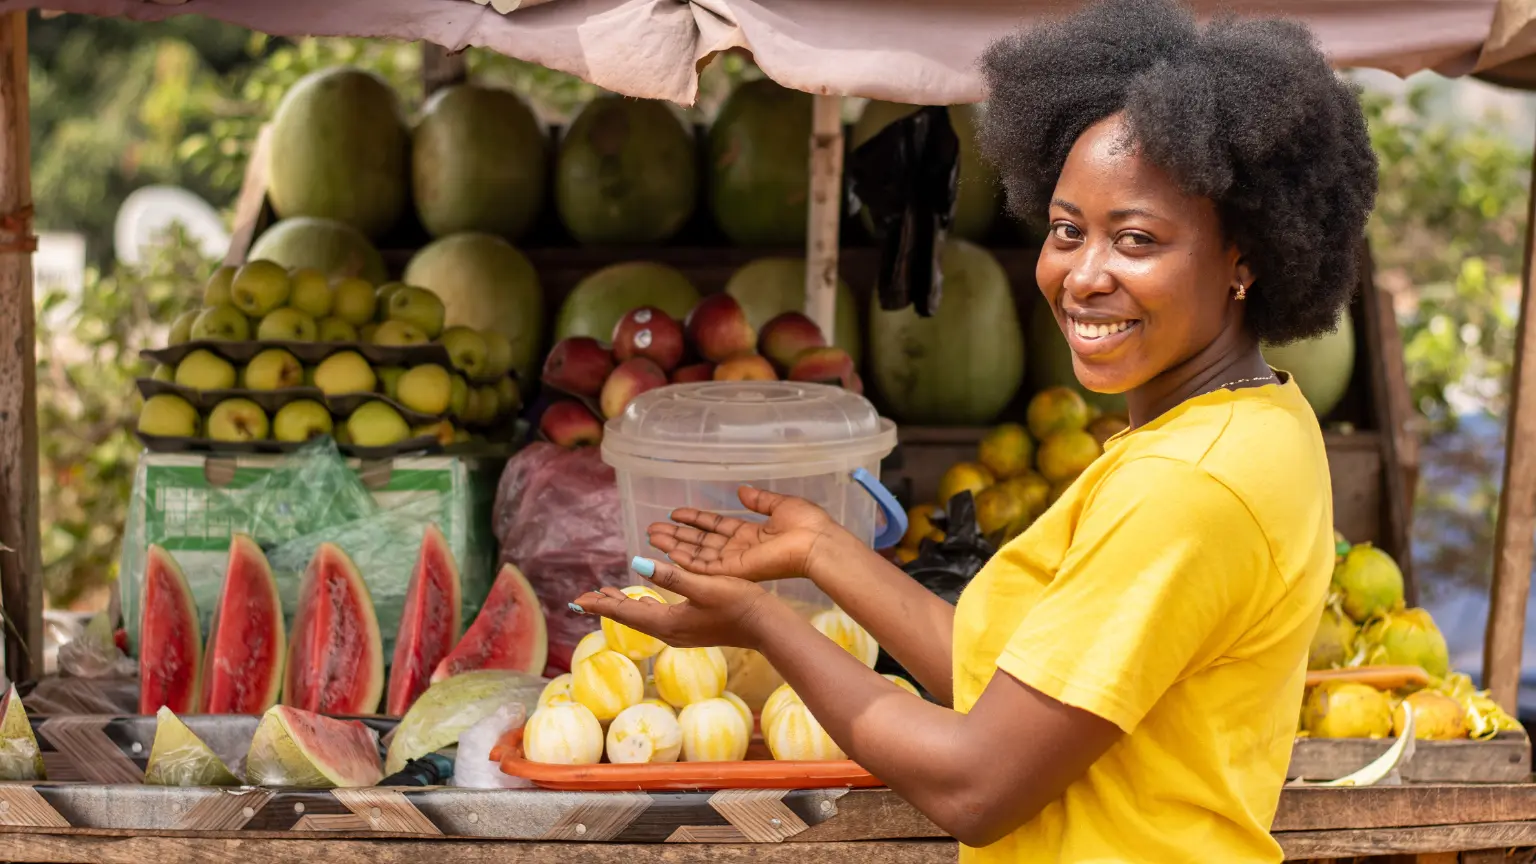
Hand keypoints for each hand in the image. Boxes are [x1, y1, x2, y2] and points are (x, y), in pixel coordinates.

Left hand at [571, 558, 777, 650]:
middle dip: (607, 606)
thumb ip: (671, 576)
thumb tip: (637, 564)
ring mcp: (681, 632)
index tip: (579, 599)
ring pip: (644, 617)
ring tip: (606, 596)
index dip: (601, 604)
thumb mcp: (704, 585)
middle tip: (584, 598)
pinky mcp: (692, 629)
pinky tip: (644, 600)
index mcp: (669, 623)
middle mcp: (670, 632)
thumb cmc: (738, 603)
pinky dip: (644, 606)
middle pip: (630, 617)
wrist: (766, 627)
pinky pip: (658, 617)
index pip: (626, 612)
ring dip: (624, 605)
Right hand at [647, 486, 846, 582]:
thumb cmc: (806, 525)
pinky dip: (687, 561)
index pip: (715, 526)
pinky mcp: (736, 571)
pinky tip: (669, 553)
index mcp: (750, 534)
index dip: (695, 520)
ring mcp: (736, 562)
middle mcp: (739, 548)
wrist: (817, 543)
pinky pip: (706, 567)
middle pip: (701, 542)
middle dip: (677, 535)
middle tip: (652, 529)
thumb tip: (742, 491)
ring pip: (698, 554)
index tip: (675, 513)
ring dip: (675, 546)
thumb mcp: (780, 505)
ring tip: (652, 537)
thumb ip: (759, 500)